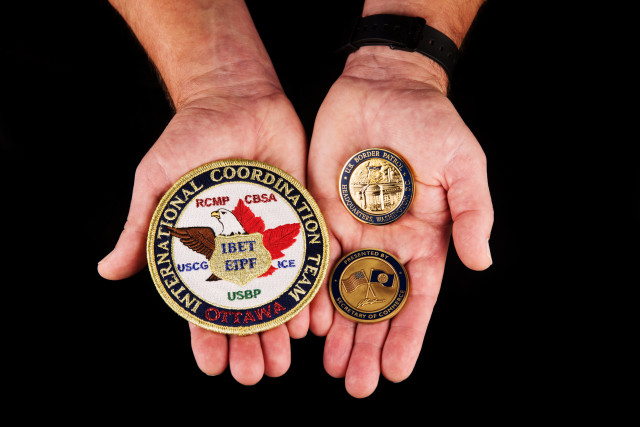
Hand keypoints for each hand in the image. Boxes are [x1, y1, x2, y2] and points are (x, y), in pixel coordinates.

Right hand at [98, 83, 307, 384]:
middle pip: (247, 309)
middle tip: (255, 374)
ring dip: (283, 330)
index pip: (206, 305)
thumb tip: (107, 271)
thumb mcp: (156, 183)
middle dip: (250, 344)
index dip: (208, 338)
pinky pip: (312, 260)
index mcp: (206, 251)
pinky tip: (316, 321)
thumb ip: (140, 229)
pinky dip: (314, 291)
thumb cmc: (190, 138)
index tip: (211, 367)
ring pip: (282, 294)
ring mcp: (275, 237)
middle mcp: (242, 252)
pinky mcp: (304, 218)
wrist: (235, 97)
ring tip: (284, 360)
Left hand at [308, 47, 492, 396]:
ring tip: (331, 368)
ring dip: (337, 331)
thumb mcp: (463, 166)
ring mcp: (351, 231)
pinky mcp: (319, 213)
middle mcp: (386, 243)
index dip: (408, 335)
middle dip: (368, 345)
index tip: (398, 371)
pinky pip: (313, 259)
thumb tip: (481, 263)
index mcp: (423, 237)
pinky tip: (304, 322)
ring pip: (342, 291)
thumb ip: (472, 214)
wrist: (382, 84)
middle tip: (357, 384)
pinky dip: (309, 291)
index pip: (416, 298)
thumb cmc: (430, 122)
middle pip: (376, 304)